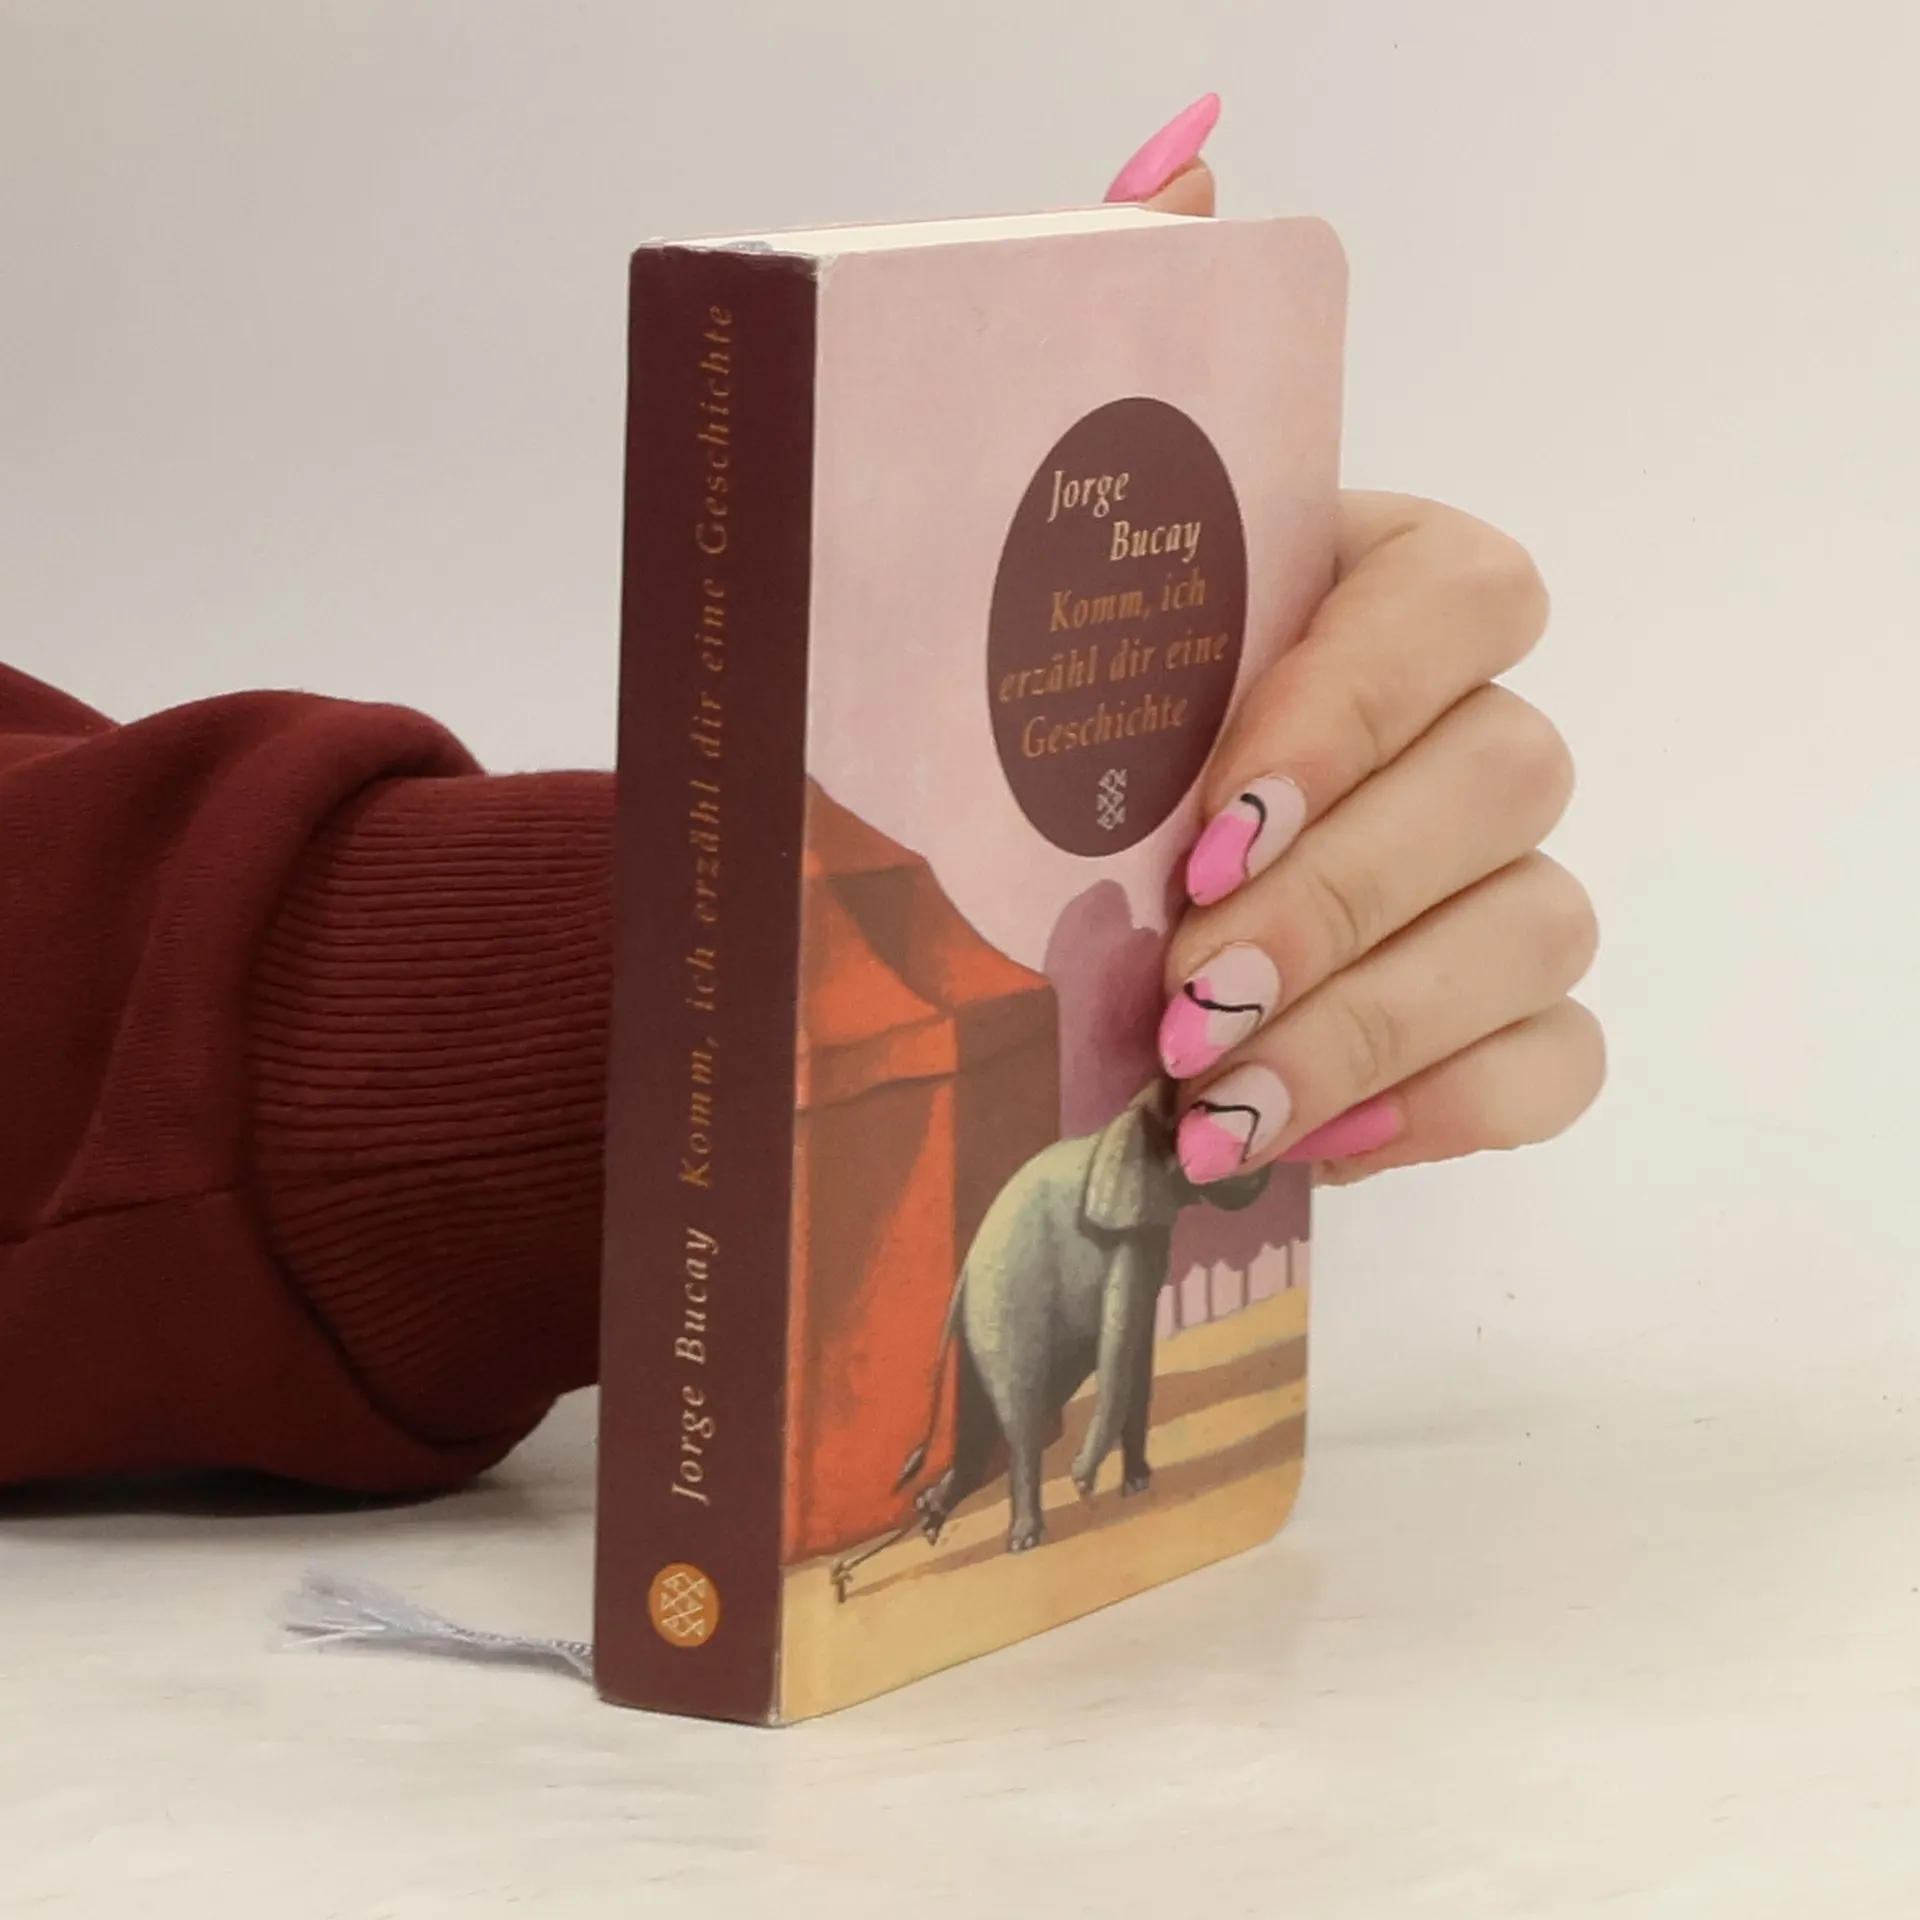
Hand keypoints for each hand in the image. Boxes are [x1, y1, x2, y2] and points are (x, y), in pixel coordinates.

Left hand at [1118, 110, 1604, 1185]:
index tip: (1211, 823)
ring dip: (1375, 1025)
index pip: (1454, 599)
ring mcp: (1499, 880)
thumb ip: (1105, 362)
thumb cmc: (1019, 730)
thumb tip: (1186, 171)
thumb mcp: (1015, 560)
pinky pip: (1557, 1062)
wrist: (997, 919)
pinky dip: (1451, 1109)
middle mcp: (1460, 725)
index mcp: (1368, 589)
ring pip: (1539, 931)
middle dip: (1346, 901)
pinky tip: (1311, 1142)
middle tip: (1190, 992)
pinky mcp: (1500, 1023)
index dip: (1355, 708)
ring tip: (1212, 1100)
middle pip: (1509, 778)